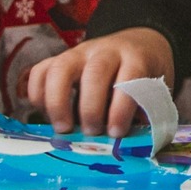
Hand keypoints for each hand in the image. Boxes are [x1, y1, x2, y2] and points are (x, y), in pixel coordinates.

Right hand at [28, 27, 175, 136]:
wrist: (136, 44)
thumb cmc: (143, 78)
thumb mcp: (153, 91)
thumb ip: (141, 113)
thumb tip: (125, 144)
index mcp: (135, 59)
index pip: (129, 78)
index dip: (121, 107)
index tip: (116, 133)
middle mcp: (105, 51)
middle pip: (94, 72)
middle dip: (90, 107)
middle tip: (90, 133)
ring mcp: (79, 53)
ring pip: (61, 68)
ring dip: (57, 101)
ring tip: (62, 128)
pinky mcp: (58, 59)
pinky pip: (40, 71)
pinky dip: (37, 93)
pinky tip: (45, 114)